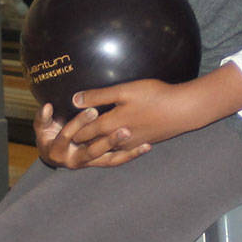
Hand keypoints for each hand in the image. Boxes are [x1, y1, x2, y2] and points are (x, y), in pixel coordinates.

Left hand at [36, 66, 241, 170]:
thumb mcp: (125, 90)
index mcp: (110, 124)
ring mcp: (131, 144)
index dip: (70, 130)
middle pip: (92, 143)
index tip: (58, 129)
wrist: (183, 110)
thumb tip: (75, 100)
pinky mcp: (142, 143)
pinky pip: (122, 151)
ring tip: (83, 146)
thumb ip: (98, 96)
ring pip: (107, 150)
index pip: (83, 132)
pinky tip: (111, 146)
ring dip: (95, 148)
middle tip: (64, 142)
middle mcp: (119, 139)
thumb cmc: (155, 96)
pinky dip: (113, 149)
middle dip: (78, 142)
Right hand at [36, 99, 150, 169]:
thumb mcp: (41, 127)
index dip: (79, 123)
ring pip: (110, 159)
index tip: (91, 110)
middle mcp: (76, 160)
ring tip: (144, 144)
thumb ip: (43, 117)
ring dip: (127, 153)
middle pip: (93, 152)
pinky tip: (147, 147)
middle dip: (109, 141)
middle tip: (124, 130)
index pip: (69, 136)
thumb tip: (46, 106)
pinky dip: (132, 154)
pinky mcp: (101, 161)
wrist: (53, 154)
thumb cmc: (47, 135)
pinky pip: (118, 159)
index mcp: (60, 151)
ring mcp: (90, 162)